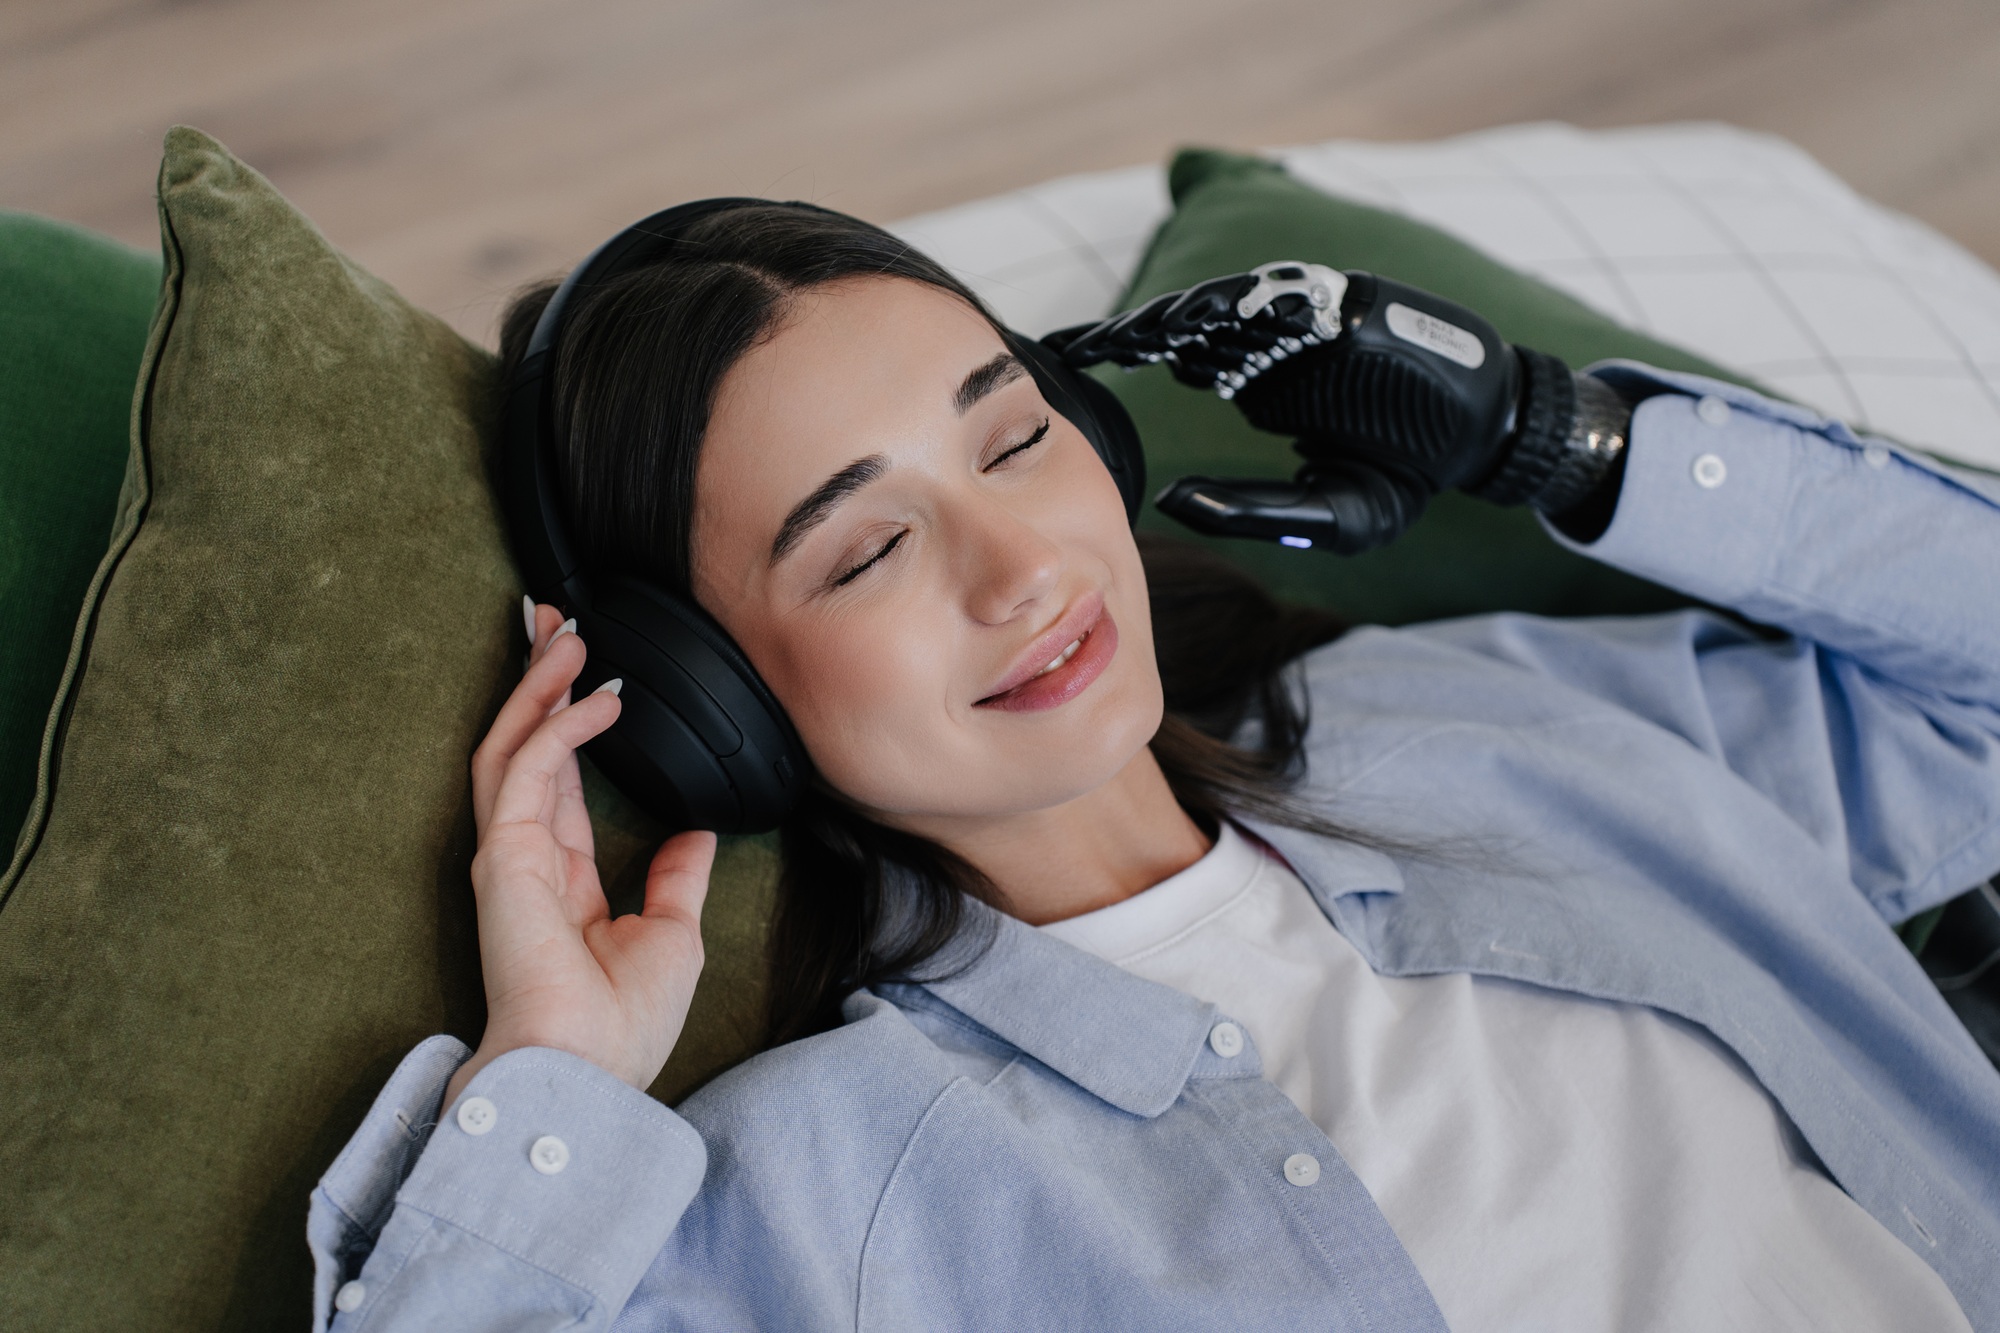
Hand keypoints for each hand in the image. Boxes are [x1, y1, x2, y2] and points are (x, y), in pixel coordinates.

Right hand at [443, 601, 715, 1108]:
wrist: (586, 1074)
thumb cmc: (619, 1028)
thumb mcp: (671, 936)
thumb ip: (675, 880)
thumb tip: (694, 836)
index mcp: (561, 879)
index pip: (559, 778)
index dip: (568, 721)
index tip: (585, 671)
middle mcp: (528, 859)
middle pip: (526, 747)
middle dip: (539, 681)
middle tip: (553, 621)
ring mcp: (509, 855)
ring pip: (514, 746)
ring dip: (540, 686)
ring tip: (566, 633)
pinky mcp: (504, 857)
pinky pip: (527, 772)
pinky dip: (558, 728)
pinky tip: (593, 698)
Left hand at [1051, 266, 1624, 553]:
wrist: (1484, 442)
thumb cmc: (1403, 477)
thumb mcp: (1324, 514)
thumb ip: (1250, 511)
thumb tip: (1172, 503)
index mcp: (1261, 385)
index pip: (1182, 356)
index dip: (1131, 352)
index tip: (1076, 360)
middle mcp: (1274, 348)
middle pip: (1190, 326)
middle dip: (1137, 330)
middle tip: (1080, 342)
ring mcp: (1307, 324)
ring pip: (1229, 307)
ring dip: (1179, 316)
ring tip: (1131, 332)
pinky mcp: (1346, 305)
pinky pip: (1286, 295)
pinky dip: (1243, 304)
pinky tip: (1200, 320)